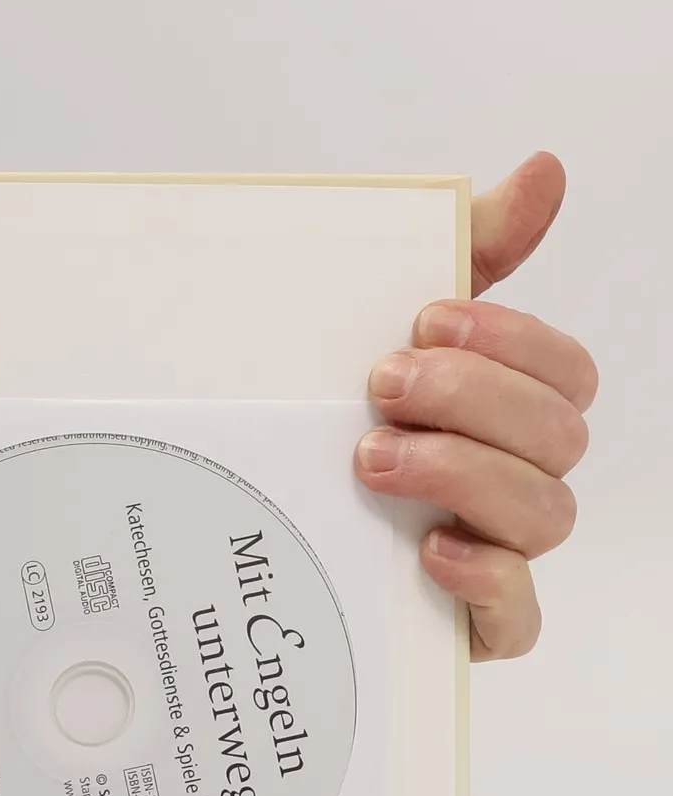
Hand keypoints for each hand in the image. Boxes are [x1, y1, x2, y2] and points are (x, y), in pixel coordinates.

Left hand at [355, 152, 594, 658]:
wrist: (229, 529)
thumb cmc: (328, 422)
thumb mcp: (373, 327)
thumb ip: (467, 253)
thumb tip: (542, 171)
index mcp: (503, 408)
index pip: (565, 369)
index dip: (510, 342)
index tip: (425, 321)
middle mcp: (510, 477)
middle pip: (559, 435)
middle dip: (474, 399)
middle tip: (381, 386)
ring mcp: (494, 551)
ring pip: (544, 513)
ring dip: (463, 474)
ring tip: (373, 457)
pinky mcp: (467, 625)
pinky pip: (517, 618)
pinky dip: (485, 581)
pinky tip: (428, 548)